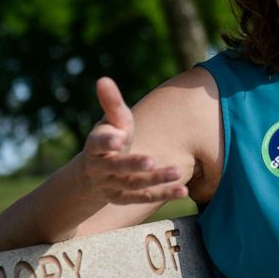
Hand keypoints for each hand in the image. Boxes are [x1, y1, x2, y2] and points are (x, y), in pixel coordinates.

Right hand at [79, 77, 188, 204]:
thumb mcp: (110, 121)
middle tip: (151, 162)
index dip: (107, 143)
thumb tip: (103, 79)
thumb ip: (111, 102)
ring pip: (134, 185)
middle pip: (117, 168)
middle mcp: (101, 169)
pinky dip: (164, 194)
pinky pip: (146, 197)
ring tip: (178, 172)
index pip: (98, 145)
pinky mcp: (126, 198)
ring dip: (156, 180)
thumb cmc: (110, 137)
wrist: (96, 174)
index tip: (119, 139)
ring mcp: (113, 186)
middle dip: (133, 164)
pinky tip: (183, 190)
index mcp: (95, 147)